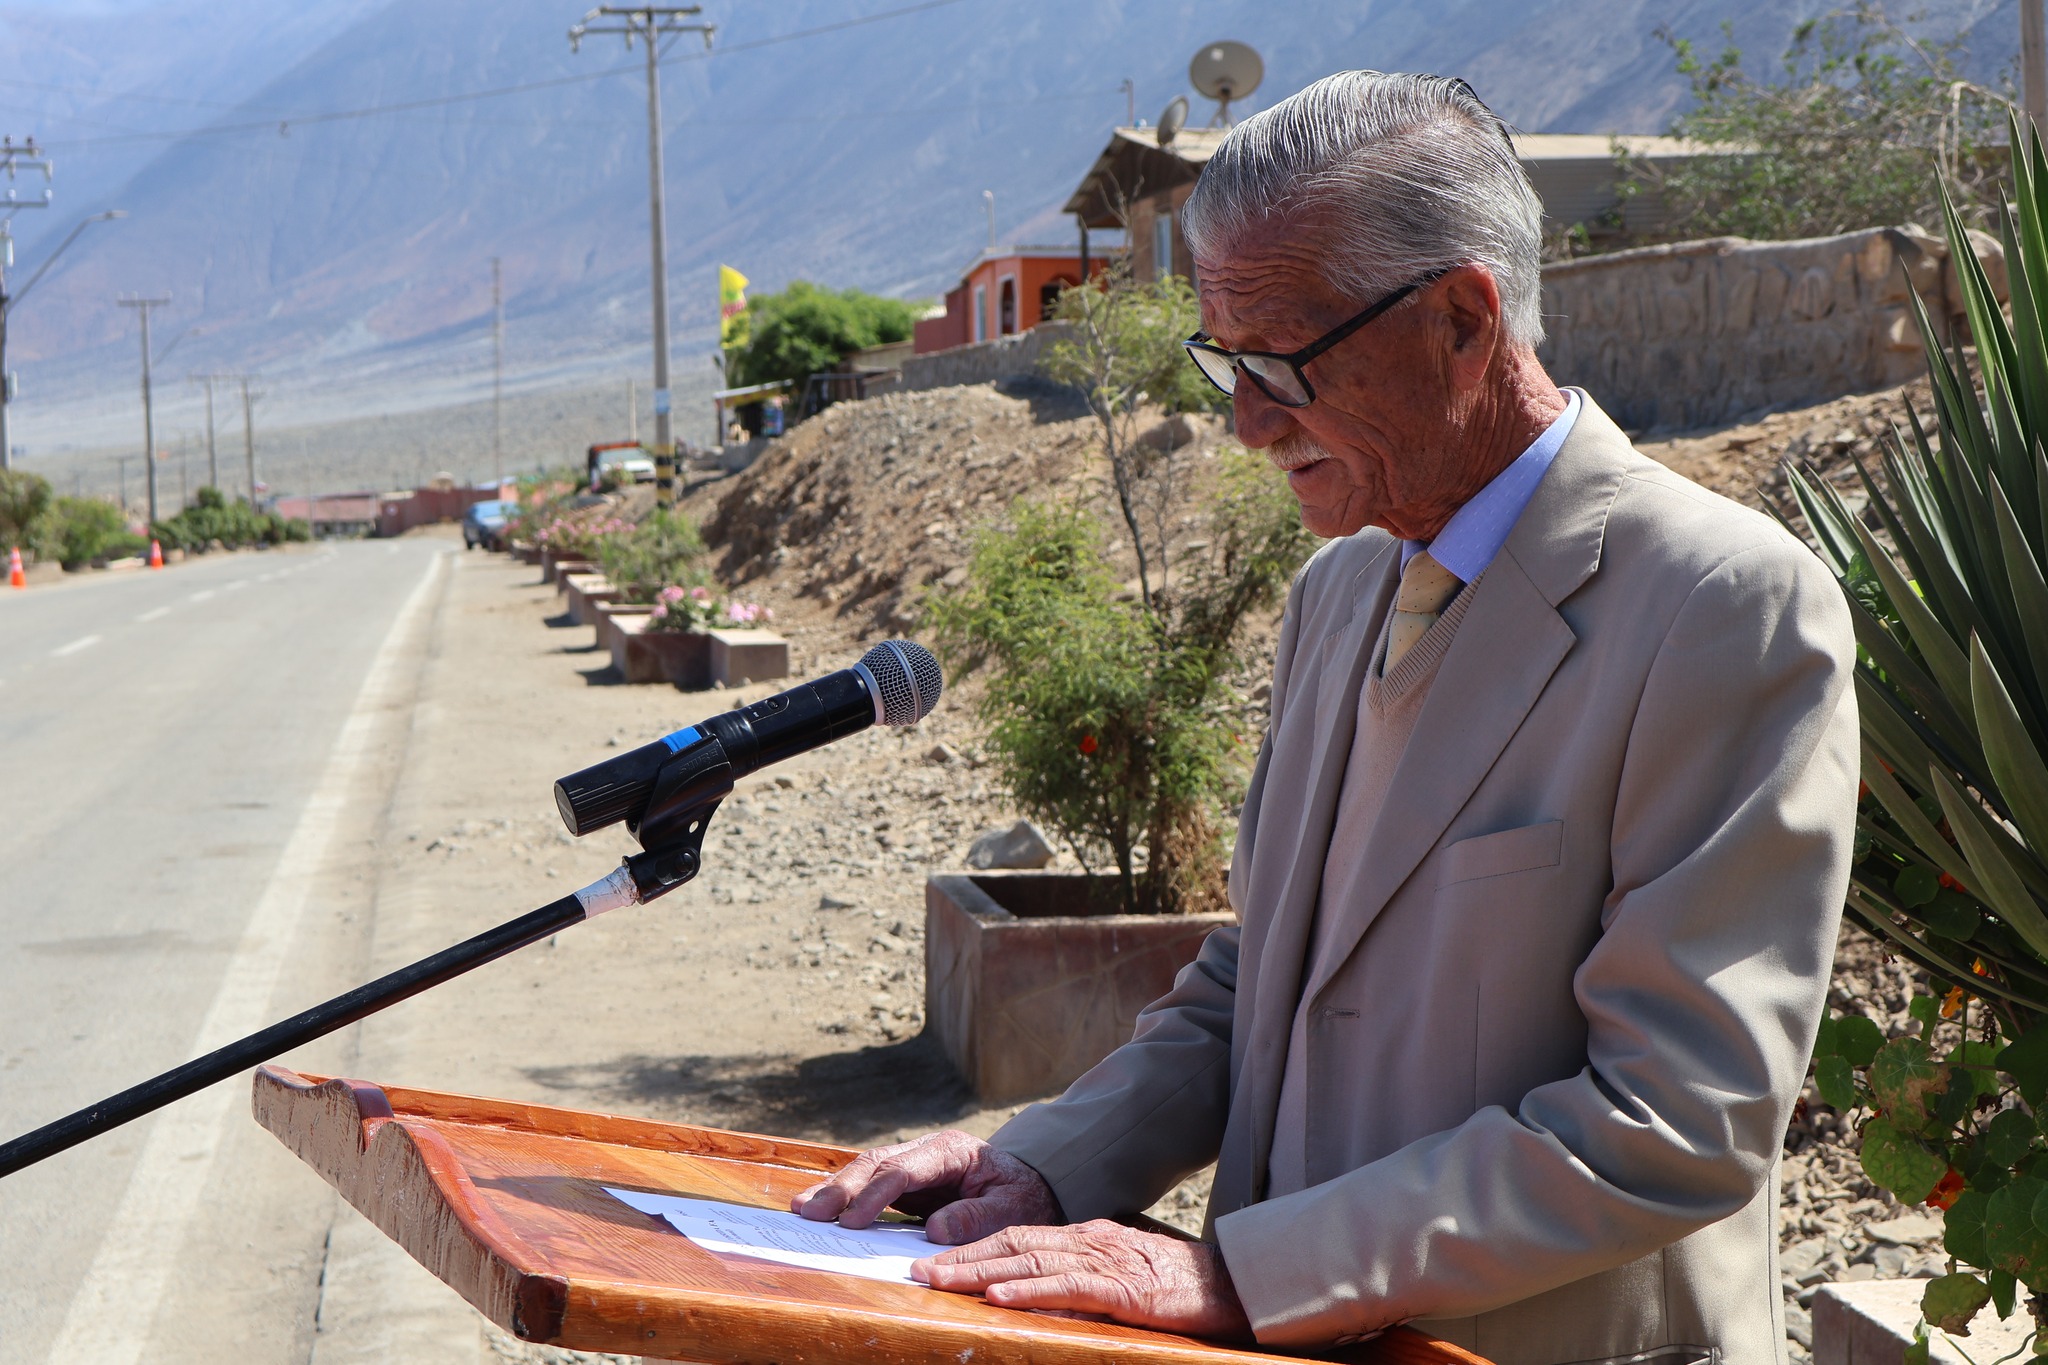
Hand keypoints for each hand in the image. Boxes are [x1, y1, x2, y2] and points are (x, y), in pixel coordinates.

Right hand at [790, 1130, 1061, 1243]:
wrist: (1030, 1186)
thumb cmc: (1022, 1197)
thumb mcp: (1011, 1208)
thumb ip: (976, 1217)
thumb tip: (934, 1229)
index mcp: (951, 1150)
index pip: (904, 1169)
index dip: (875, 1194)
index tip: (852, 1220)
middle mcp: (926, 1151)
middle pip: (876, 1163)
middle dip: (842, 1188)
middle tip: (809, 1212)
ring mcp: (914, 1163)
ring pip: (866, 1170)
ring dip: (834, 1190)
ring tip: (802, 1210)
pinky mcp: (906, 1181)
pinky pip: (869, 1185)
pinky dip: (844, 1197)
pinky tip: (820, 1209)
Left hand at [913, 1221, 1253, 1339]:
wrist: (1233, 1283)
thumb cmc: (1177, 1284)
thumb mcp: (1118, 1277)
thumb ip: (1078, 1280)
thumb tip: (1032, 1294)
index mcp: (1084, 1236)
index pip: (1016, 1237)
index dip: (972, 1248)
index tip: (931, 1261)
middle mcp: (1087, 1239)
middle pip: (1012, 1243)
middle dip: (961, 1258)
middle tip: (916, 1271)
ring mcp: (1104, 1260)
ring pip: (1030, 1260)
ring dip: (979, 1271)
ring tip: (939, 1281)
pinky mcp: (1123, 1287)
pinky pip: (1068, 1286)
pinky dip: (1030, 1289)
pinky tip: (1000, 1295)